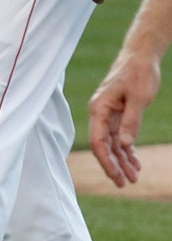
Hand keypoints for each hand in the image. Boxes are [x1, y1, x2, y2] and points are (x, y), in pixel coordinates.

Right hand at [88, 52, 158, 186]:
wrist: (141, 57)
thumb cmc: (138, 73)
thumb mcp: (139, 98)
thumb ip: (131, 121)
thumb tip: (124, 145)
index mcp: (100, 108)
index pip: (99, 140)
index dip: (106, 160)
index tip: (116, 176)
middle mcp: (101, 113)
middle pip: (104, 145)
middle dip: (114, 165)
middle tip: (125, 184)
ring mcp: (109, 114)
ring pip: (113, 143)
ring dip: (123, 160)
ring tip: (134, 178)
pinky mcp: (119, 113)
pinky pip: (121, 136)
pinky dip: (128, 150)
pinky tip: (136, 163)